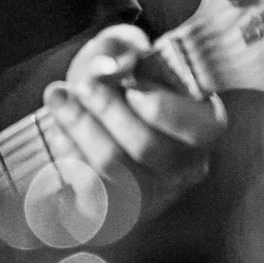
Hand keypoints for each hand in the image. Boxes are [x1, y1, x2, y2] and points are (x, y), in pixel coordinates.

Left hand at [42, 24, 225, 210]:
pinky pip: (88, 190)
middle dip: (107, 111)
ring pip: (112, 168)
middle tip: (82, 84)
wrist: (108, 122)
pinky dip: (69, 156)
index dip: (161, 110)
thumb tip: (107, 62)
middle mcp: (185, 169)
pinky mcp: (118, 213)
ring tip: (58, 96)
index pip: (195, 130)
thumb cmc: (128, 86)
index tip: (131, 87)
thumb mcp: (130, 56)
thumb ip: (121, 49)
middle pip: (145, 147)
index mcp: (205, 129)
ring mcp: (153, 196)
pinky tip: (58, 130)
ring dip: (79, 128)